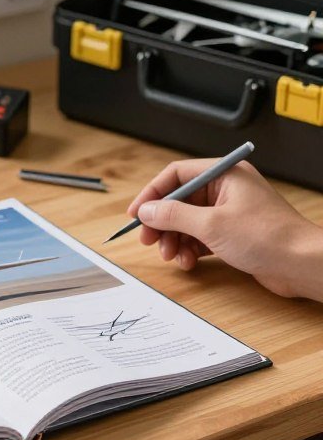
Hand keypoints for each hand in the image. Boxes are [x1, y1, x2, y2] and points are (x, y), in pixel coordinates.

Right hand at [127, 159, 322, 300]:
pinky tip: (188, 262)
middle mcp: (226, 189)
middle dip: (162, 222)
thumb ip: (173, 215)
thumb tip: (146, 210)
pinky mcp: (233, 233)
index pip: (177, 175)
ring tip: (171, 255)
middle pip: (179, 200)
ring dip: (174, 239)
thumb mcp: (210, 224)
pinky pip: (200, 237)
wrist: (302, 265)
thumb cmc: (268, 237)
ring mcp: (230, 212)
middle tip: (148, 240)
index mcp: (224, 174)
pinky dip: (189, 249)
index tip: (136, 213)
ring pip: (187, 221)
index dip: (152, 193)